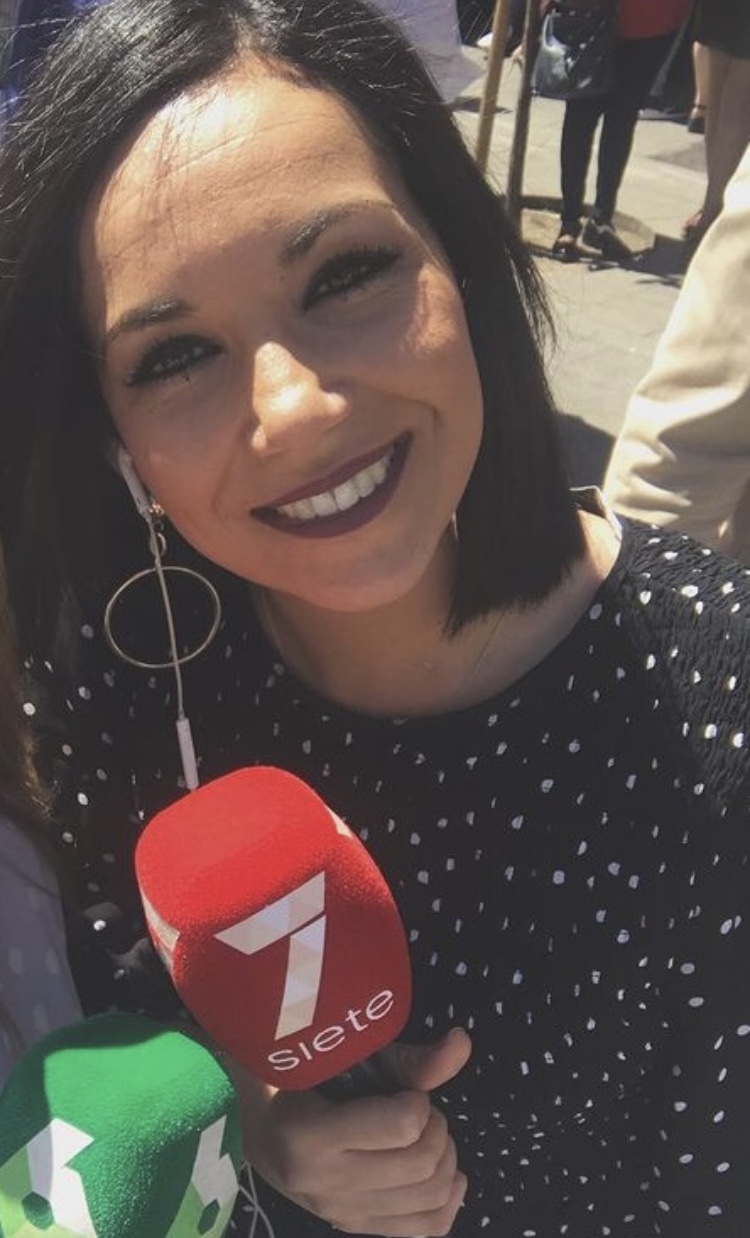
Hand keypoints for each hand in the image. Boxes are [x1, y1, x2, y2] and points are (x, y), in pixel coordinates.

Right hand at [231, 1028, 471, 1235]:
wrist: (258, 1124)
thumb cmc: (301, 1077)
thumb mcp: (344, 1057)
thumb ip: (406, 1057)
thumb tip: (463, 1041)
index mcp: (312, 1136)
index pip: (402, 1127)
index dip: (418, 1101)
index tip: (403, 1090)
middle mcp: (325, 1185)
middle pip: (422, 1164)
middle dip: (436, 1127)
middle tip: (419, 1108)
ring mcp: (341, 1214)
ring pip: (430, 1199)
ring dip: (445, 1159)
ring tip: (427, 1135)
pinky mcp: (355, 1227)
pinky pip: (424, 1230)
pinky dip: (451, 1202)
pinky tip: (451, 1174)